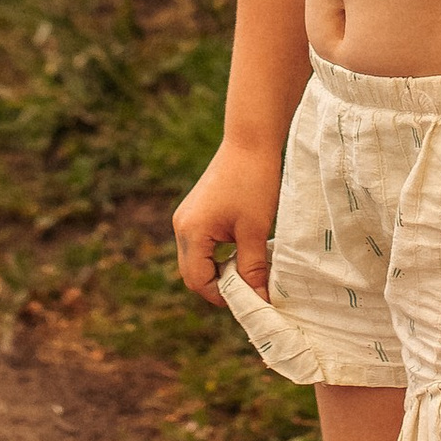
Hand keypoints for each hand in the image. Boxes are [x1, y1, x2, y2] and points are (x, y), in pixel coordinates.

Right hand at [172, 139, 282, 304]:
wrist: (250, 141)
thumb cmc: (254, 182)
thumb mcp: (255, 230)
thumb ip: (252, 267)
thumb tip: (259, 299)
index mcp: (192, 232)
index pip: (198, 281)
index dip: (222, 296)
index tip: (250, 299)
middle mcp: (181, 226)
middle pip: (192, 273)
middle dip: (218, 286)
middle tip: (249, 289)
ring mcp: (185, 217)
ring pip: (195, 260)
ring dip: (217, 270)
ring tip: (247, 269)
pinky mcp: (195, 211)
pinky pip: (199, 244)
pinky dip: (216, 255)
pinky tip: (240, 250)